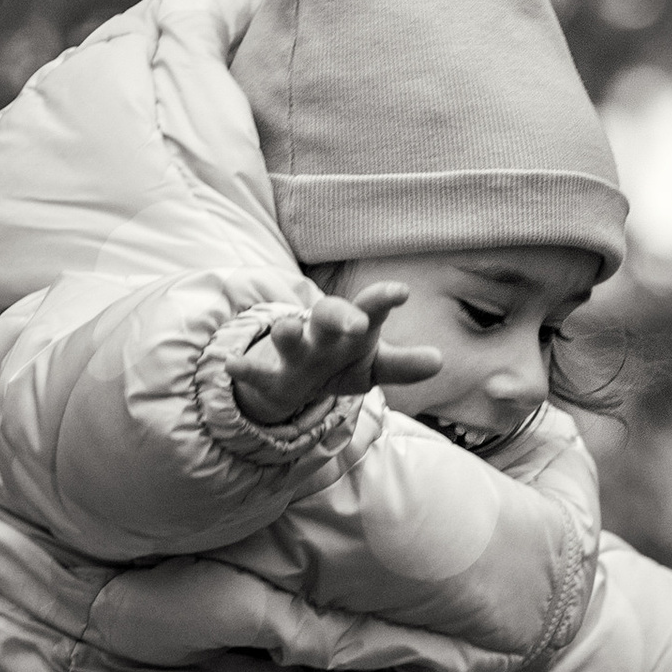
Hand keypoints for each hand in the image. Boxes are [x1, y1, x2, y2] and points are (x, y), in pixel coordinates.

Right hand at [230, 283, 442, 427]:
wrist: (294, 379)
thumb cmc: (341, 362)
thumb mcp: (373, 366)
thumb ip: (402, 365)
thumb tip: (439, 361)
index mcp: (352, 330)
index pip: (370, 310)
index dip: (382, 300)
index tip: (401, 292)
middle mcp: (322, 336)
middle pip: (328, 315)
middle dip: (341, 315)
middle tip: (358, 323)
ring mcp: (293, 354)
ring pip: (288, 339)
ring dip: (287, 332)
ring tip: (287, 327)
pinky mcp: (270, 378)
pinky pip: (256, 374)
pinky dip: (244, 370)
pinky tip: (233, 366)